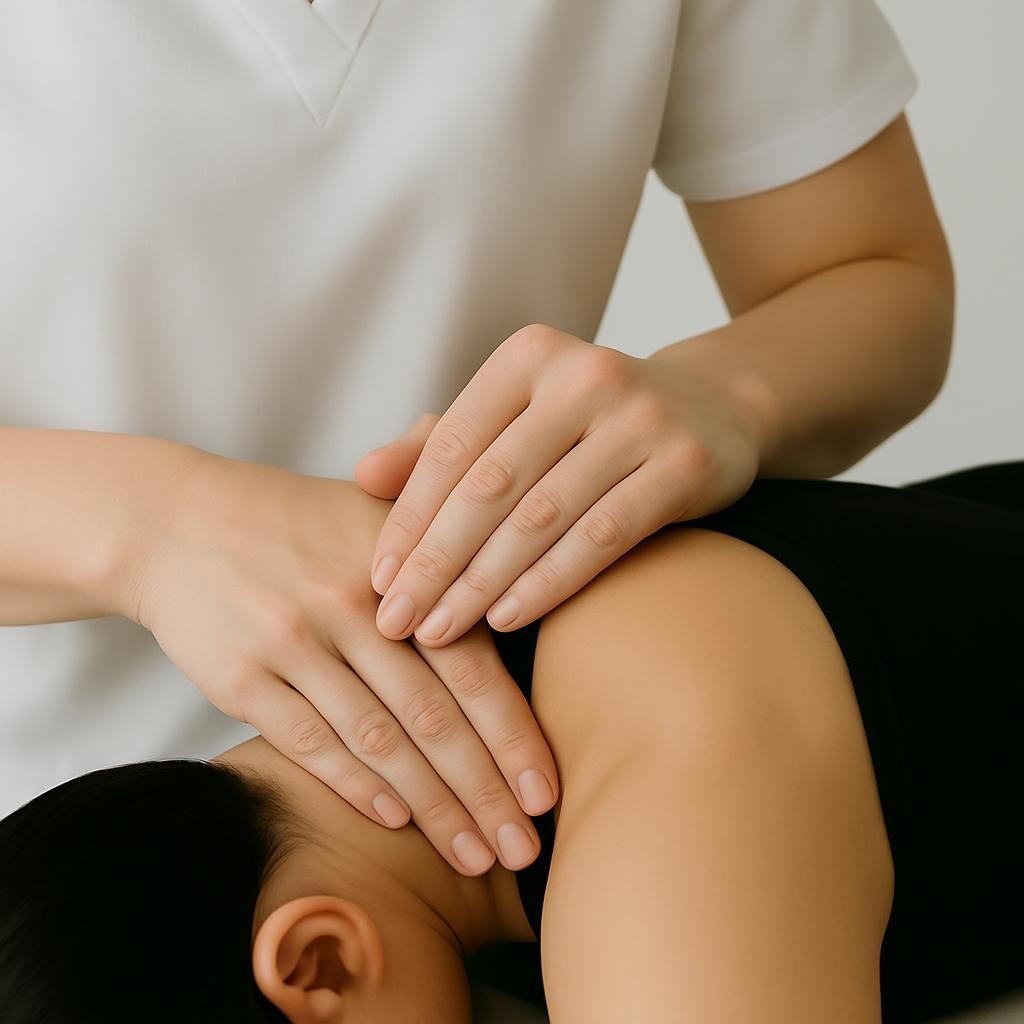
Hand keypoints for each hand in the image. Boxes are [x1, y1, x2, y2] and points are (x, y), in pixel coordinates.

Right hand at [124, 448, 557, 875]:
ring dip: (430, 808)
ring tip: (472, 855)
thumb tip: (523, 602)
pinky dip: (358, 787)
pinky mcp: (241, 678)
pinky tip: (397, 821)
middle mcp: (350, 606)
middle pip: (433, 717)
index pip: (472, 663)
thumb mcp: (375, 512)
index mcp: (399, 566)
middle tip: (521, 848)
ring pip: (378, 742)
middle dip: (484, 792)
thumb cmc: (297, 523)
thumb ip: (443, 554)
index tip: (545, 793)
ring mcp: (293, 643)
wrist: (175, 520)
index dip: (512, 735)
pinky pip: (311, 744)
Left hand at [355, 323, 761, 645]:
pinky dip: (549, 583)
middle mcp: (584, 374)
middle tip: (397, 621)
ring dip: (483, 583)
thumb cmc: (587, 421)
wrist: (710, 407)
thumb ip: (438, 445)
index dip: (408, 518)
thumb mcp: (514, 418)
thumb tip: (362, 478)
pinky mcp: (685, 463)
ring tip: (440, 631)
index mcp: (529, 355)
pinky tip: (508, 619)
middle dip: (435, 562)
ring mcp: (640, 417)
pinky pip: (603, 536)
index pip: (451, 446)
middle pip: (490, 484)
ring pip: (542, 515)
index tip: (377, 581)